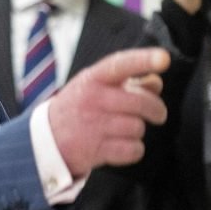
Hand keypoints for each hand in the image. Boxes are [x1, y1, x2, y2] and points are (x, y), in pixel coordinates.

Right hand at [49, 47, 169, 176]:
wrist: (46, 139)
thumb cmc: (80, 107)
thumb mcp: (97, 86)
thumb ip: (128, 81)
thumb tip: (155, 82)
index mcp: (94, 78)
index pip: (121, 64)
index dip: (144, 60)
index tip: (164, 58)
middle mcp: (93, 99)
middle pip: (141, 102)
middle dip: (156, 110)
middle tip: (158, 114)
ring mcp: (94, 125)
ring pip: (138, 127)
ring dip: (138, 130)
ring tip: (125, 129)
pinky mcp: (96, 150)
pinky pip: (133, 150)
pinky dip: (134, 150)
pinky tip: (123, 145)